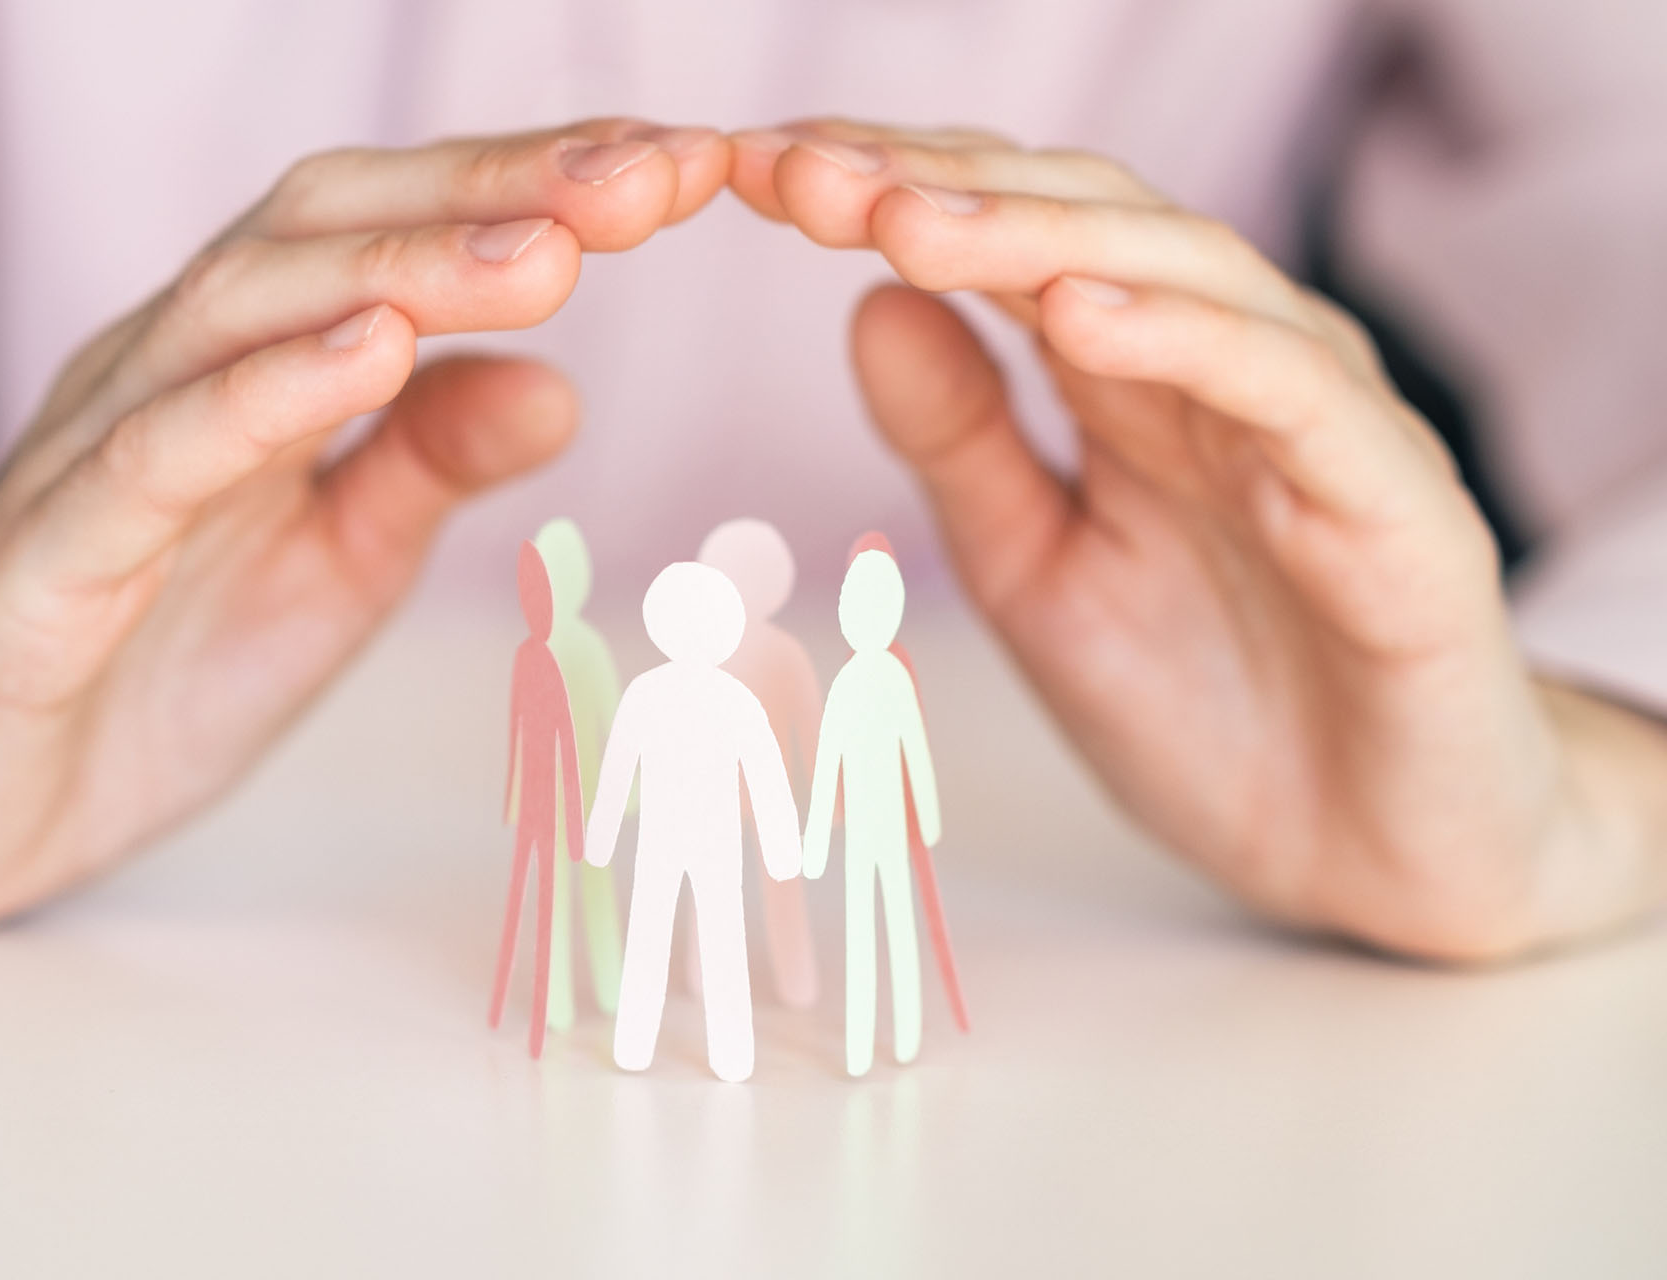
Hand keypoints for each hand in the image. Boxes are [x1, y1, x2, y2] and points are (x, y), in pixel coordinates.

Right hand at [0, 120, 728, 927]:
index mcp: (247, 368)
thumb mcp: (335, 567)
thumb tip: (563, 383)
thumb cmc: (149, 665)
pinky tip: (364, 353)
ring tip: (542, 249)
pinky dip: (260, 397)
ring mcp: (92, 458)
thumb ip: (425, 465)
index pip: (393, 233)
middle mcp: (166, 374)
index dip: (533, 191)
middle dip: (494, 195)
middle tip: (651, 180)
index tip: (684, 174)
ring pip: (240, 315)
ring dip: (402, 270)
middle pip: (324, 230)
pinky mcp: (39, 565)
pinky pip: (146, 460)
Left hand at [731, 120, 1666, 960]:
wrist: (1374, 858)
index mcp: (1137, 384)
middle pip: (1087, 228)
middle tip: (808, 176)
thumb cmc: (1215, 713)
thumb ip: (965, 444)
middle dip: (942, 192)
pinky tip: (1080, 315)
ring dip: (1041, 239)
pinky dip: (1190, 340)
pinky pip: (1294, 393)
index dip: (893, 199)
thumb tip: (868, 300)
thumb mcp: (1037, 575)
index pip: (1013, 245)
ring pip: (1189, 277)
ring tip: (912, 222)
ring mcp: (1319, 425)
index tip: (760, 184)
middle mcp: (1228, 373)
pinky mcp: (1401, 503)